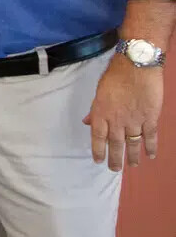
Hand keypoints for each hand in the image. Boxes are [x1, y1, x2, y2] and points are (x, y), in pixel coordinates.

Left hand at [84, 54, 163, 170]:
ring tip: (131, 166)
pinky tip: (150, 155)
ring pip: (133, 143)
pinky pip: (150, 136)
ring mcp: (135, 121)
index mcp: (101, 113)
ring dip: (132, 156)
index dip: (98, 150)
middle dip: (115, 158)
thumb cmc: (115, 75)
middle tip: (114, 169)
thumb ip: (94, 110)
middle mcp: (117, 120)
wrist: (136, 67)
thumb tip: (86, 122)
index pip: (98, 137)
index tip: (98, 160)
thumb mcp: (99, 92)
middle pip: (115, 144)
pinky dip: (151, 147)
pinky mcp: (150, 118)